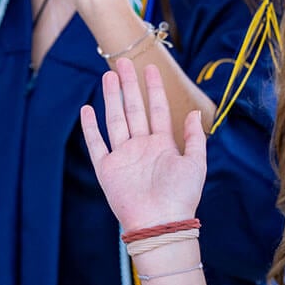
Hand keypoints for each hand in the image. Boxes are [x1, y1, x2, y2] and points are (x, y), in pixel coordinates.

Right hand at [81, 59, 206, 230]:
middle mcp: (142, 147)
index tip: (151, 68)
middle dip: (129, 85)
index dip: (154, 89)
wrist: (161, 222)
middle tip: (123, 62)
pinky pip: (96, 144)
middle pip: (133, 109)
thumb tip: (193, 113)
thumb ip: (195, 138)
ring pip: (116, 120)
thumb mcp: (196, 163)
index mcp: (163, 145)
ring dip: (112, 99)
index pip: (157, 110)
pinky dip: (90, 128)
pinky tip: (87, 109)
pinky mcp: (107, 169)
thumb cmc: (182, 196)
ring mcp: (123, 156)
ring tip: (108, 76)